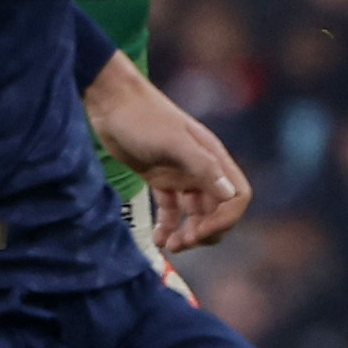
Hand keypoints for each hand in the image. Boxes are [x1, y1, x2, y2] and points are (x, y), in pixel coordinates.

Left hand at [84, 54, 249, 253]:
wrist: (111, 103)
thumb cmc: (143, 118)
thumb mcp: (174, 143)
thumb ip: (203, 167)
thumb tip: (231, 195)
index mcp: (212, 158)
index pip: (237, 196)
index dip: (225, 219)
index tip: (200, 231)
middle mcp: (201, 168)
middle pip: (218, 210)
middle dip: (205, 231)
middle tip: (182, 243)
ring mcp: (180, 175)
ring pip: (195, 214)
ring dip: (187, 233)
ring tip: (170, 245)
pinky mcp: (160, 179)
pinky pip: (171, 211)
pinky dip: (167, 227)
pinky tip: (157, 238)